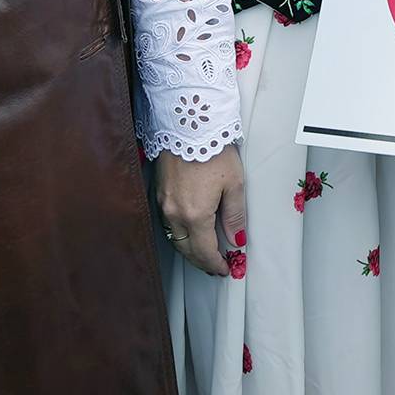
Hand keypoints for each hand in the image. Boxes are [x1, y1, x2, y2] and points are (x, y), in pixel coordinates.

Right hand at [155, 145, 248, 277]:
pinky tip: (189, 233)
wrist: (189, 125)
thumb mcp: (234, 184)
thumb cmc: (214, 152)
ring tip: (204, 254)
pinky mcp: (158, 193)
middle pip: (186, 249)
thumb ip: (234, 215)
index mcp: (194, 215)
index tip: (225, 269)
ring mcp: (163, 204)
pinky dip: (179, 234)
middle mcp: (174, 214)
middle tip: (215, 266)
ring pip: (175, 238)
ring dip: (189, 249)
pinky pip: (168, 224)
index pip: (204, 251)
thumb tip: (236, 240)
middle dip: (201, 261)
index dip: (215, 264)